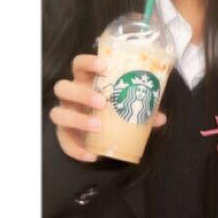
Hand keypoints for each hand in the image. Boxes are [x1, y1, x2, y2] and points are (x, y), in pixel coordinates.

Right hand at [49, 54, 166, 161]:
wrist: (100, 128)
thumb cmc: (115, 106)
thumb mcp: (129, 103)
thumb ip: (143, 106)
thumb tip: (160, 117)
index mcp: (86, 80)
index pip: (79, 64)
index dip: (88, 62)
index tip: (104, 66)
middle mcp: (71, 95)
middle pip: (63, 87)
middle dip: (81, 93)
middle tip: (102, 101)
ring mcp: (65, 113)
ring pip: (57, 113)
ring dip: (77, 119)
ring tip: (98, 126)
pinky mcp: (64, 134)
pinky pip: (63, 142)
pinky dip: (76, 149)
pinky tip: (92, 155)